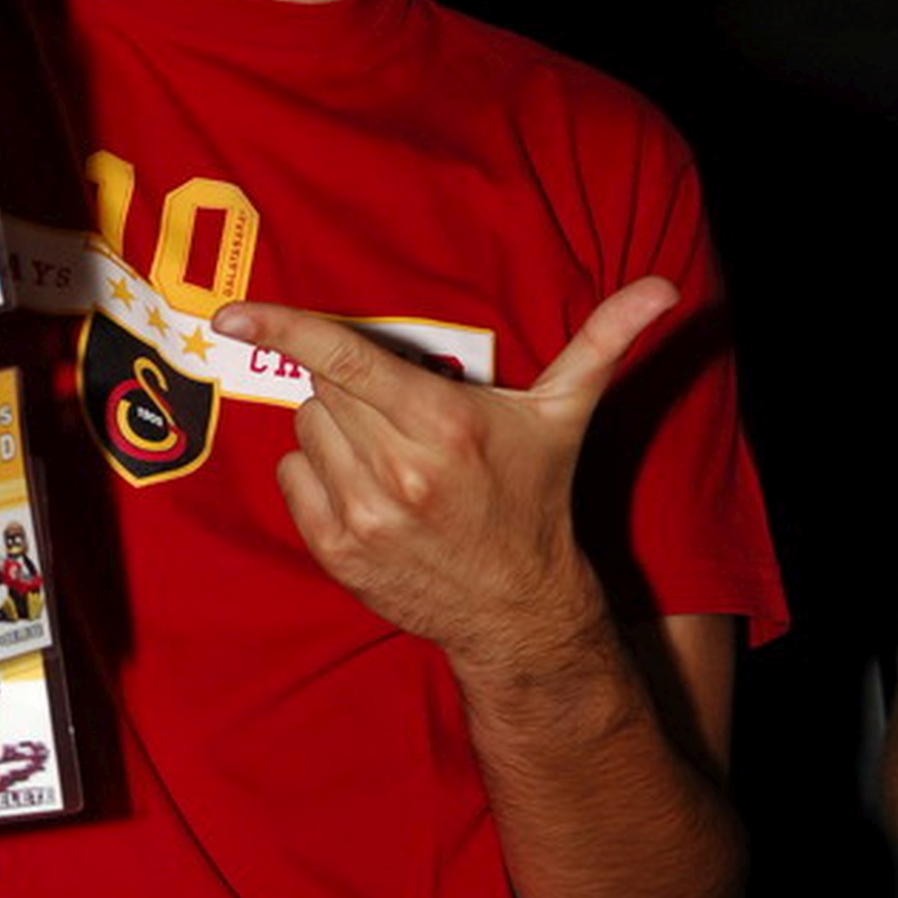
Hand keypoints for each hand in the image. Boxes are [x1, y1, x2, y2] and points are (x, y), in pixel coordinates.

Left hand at [212, 280, 676, 674]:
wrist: (520, 611)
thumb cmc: (536, 498)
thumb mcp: (566, 416)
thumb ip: (606, 342)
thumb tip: (667, 286)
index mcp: (443, 422)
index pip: (343, 357)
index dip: (282, 327)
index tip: (230, 314)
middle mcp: (398, 469)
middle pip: (323, 385)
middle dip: (352, 386)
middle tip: (401, 411)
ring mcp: (363, 515)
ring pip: (306, 427)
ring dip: (336, 428)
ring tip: (391, 452)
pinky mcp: (338, 552)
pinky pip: (293, 477)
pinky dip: (318, 472)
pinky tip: (368, 487)